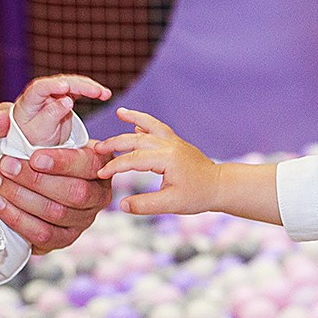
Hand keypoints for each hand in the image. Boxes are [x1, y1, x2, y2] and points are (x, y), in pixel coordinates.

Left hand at [0, 104, 113, 253]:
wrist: (29, 186)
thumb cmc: (34, 153)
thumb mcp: (30, 133)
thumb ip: (15, 120)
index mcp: (99, 165)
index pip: (89, 164)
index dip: (63, 162)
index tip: (34, 156)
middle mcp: (98, 194)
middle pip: (73, 192)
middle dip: (35, 180)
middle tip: (4, 165)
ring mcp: (84, 220)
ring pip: (56, 214)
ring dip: (20, 197)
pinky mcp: (65, 239)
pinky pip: (43, 234)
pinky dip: (16, 219)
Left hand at [9, 73, 110, 148]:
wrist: (34, 142)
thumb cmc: (32, 138)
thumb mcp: (40, 133)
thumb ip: (51, 116)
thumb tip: (67, 100)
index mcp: (29, 102)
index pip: (39, 88)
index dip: (52, 86)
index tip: (66, 87)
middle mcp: (41, 93)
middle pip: (60, 83)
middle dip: (79, 85)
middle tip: (96, 92)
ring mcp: (53, 93)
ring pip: (71, 84)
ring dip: (89, 86)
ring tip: (105, 94)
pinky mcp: (63, 95)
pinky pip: (78, 90)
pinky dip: (91, 91)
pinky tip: (104, 95)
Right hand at [94, 108, 220, 215]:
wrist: (220, 186)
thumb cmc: (198, 195)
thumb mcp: (171, 204)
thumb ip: (145, 205)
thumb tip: (122, 206)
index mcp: (167, 159)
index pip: (133, 159)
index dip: (115, 166)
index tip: (101, 174)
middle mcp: (170, 145)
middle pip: (137, 139)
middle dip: (115, 142)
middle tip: (97, 148)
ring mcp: (174, 142)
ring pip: (151, 126)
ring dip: (134, 118)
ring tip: (120, 112)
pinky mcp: (177, 143)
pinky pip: (159, 129)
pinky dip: (146, 124)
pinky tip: (136, 126)